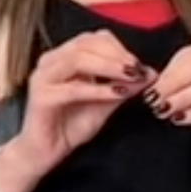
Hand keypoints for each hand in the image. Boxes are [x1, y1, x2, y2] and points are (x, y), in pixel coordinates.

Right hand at [15, 29, 151, 172]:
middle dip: (116, 55)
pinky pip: (73, 89)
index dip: (118, 48)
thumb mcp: (105, 104)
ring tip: (130, 77)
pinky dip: (98, 90)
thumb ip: (123, 87)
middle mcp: (51, 62)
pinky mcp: (41, 97)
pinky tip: (116, 94)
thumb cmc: (70, 126)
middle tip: (137, 69)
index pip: (93, 39)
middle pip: (85, 44)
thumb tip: (149, 73)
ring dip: (108, 66)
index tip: (139, 65)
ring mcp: (43, 78)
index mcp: (64, 58)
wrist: (46, 152)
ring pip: (77, 59)